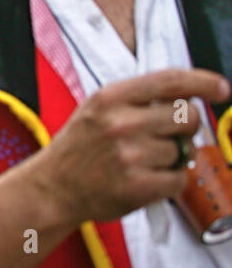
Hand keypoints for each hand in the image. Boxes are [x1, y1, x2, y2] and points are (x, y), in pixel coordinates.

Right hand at [26, 69, 229, 226]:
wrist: (52, 187)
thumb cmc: (79, 148)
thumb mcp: (97, 109)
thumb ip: (137, 100)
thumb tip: (189, 98)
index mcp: (110, 97)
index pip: (170, 80)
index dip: (203, 82)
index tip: (221, 88)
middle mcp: (121, 122)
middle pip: (187, 116)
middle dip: (186, 127)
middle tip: (167, 136)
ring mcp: (130, 155)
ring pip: (184, 150)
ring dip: (173, 157)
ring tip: (145, 162)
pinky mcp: (138, 186)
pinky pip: (179, 179)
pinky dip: (170, 181)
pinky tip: (147, 179)